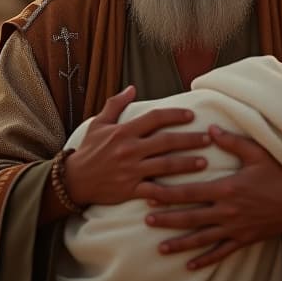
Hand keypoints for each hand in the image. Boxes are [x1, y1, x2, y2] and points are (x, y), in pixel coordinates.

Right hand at [64, 86, 210, 206]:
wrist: (73, 180)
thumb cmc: (88, 150)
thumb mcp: (98, 124)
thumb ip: (115, 104)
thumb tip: (132, 88)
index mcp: (123, 132)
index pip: (154, 118)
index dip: (174, 115)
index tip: (191, 115)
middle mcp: (129, 149)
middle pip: (166, 141)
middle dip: (189, 139)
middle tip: (208, 138)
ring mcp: (130, 170)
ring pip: (165, 166)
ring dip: (186, 163)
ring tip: (204, 162)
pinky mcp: (130, 189)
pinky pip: (154, 190)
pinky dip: (169, 192)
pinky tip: (185, 192)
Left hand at [136, 125, 281, 269]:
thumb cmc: (279, 175)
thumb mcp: (257, 153)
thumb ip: (232, 142)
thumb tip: (210, 129)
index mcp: (227, 188)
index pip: (191, 192)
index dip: (168, 194)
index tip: (150, 194)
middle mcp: (227, 211)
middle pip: (190, 217)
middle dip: (167, 219)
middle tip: (146, 220)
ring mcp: (235, 228)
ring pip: (202, 238)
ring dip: (180, 243)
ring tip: (160, 248)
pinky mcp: (244, 239)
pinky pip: (221, 252)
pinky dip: (205, 259)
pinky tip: (190, 265)